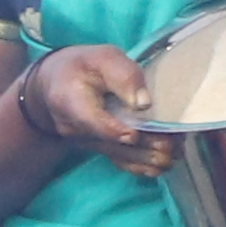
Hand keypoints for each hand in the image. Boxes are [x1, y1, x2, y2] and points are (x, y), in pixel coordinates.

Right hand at [16, 42, 175, 176]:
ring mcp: (85, 141)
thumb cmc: (82, 67)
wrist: (53, 86)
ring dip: (145, 158)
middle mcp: (75, 128)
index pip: (91, 121)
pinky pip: (116, 159)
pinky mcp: (96, 146)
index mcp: (70, 101)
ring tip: (171, 157)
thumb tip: (143, 104)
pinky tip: (157, 169)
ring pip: (116, 153)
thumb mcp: (101, 58)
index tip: (135, 134)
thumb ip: (123, 75)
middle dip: (142, 146)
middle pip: (110, 141)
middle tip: (170, 146)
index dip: (114, 129)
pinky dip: (138, 165)